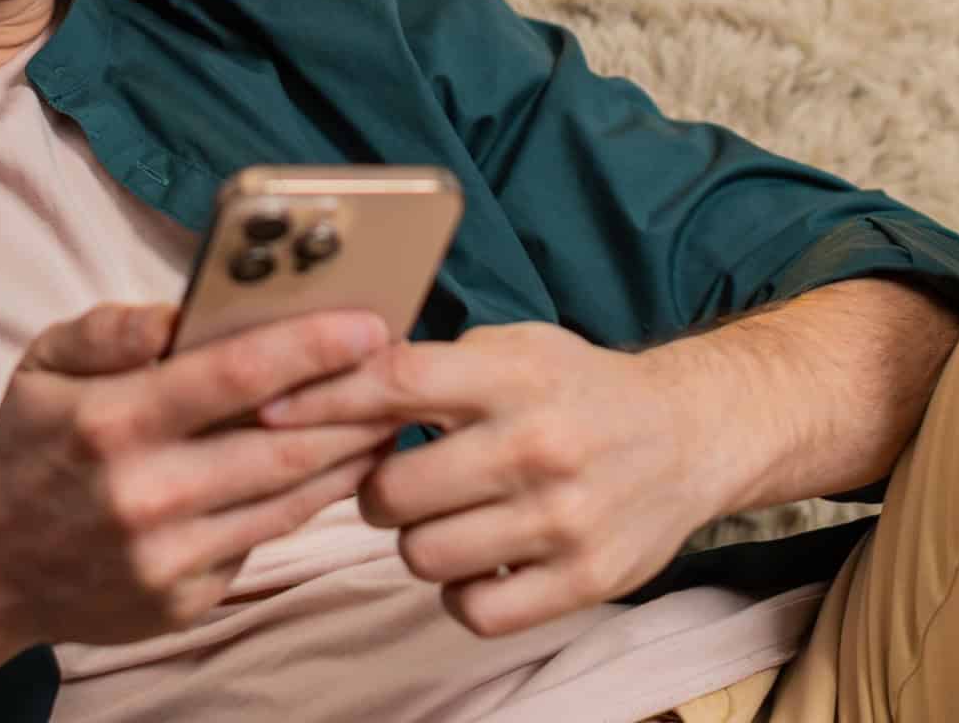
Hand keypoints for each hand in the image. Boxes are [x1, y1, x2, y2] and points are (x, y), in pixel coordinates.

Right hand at [0, 302, 397, 647]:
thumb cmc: (30, 445)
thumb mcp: (42, 364)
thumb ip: (110, 330)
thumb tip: (179, 312)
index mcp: (110, 421)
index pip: (235, 375)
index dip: (312, 347)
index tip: (369, 323)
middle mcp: (144, 493)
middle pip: (286, 446)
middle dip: (356, 406)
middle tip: (401, 373)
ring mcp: (167, 556)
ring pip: (290, 499)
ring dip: (349, 456)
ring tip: (383, 417)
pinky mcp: (183, 600)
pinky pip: (263, 540)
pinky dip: (305, 502)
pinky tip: (329, 471)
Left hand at [257, 322, 729, 638]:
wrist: (690, 435)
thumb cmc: (577, 387)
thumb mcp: (513, 348)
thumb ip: (430, 364)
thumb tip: (319, 378)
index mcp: (514, 376)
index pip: (396, 384)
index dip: (322, 399)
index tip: (268, 411)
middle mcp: (539, 445)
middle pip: (393, 489)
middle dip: (375, 489)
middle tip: (395, 481)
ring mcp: (563, 519)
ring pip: (423, 555)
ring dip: (417, 541)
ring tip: (446, 517)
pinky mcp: (585, 579)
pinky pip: (472, 609)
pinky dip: (459, 592)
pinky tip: (477, 560)